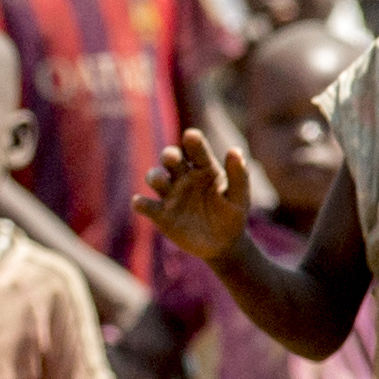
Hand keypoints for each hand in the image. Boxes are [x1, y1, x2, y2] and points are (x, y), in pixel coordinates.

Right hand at [135, 129, 256, 271]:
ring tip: (160, 180)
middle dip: (169, 155)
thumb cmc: (232, 214)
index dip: (194, 142)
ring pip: (156, 178)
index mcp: (205, 168)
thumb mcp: (239, 196)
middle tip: (172, 157)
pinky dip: (140, 203)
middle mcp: (184, 177)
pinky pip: (146, 206)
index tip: (191, 135)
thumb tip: (234, 150)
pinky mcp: (161, 214)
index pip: (198, 151)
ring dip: (155, 176)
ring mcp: (171, 194)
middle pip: (171, 160)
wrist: (223, 244)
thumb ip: (238, 175)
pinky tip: (139, 203)